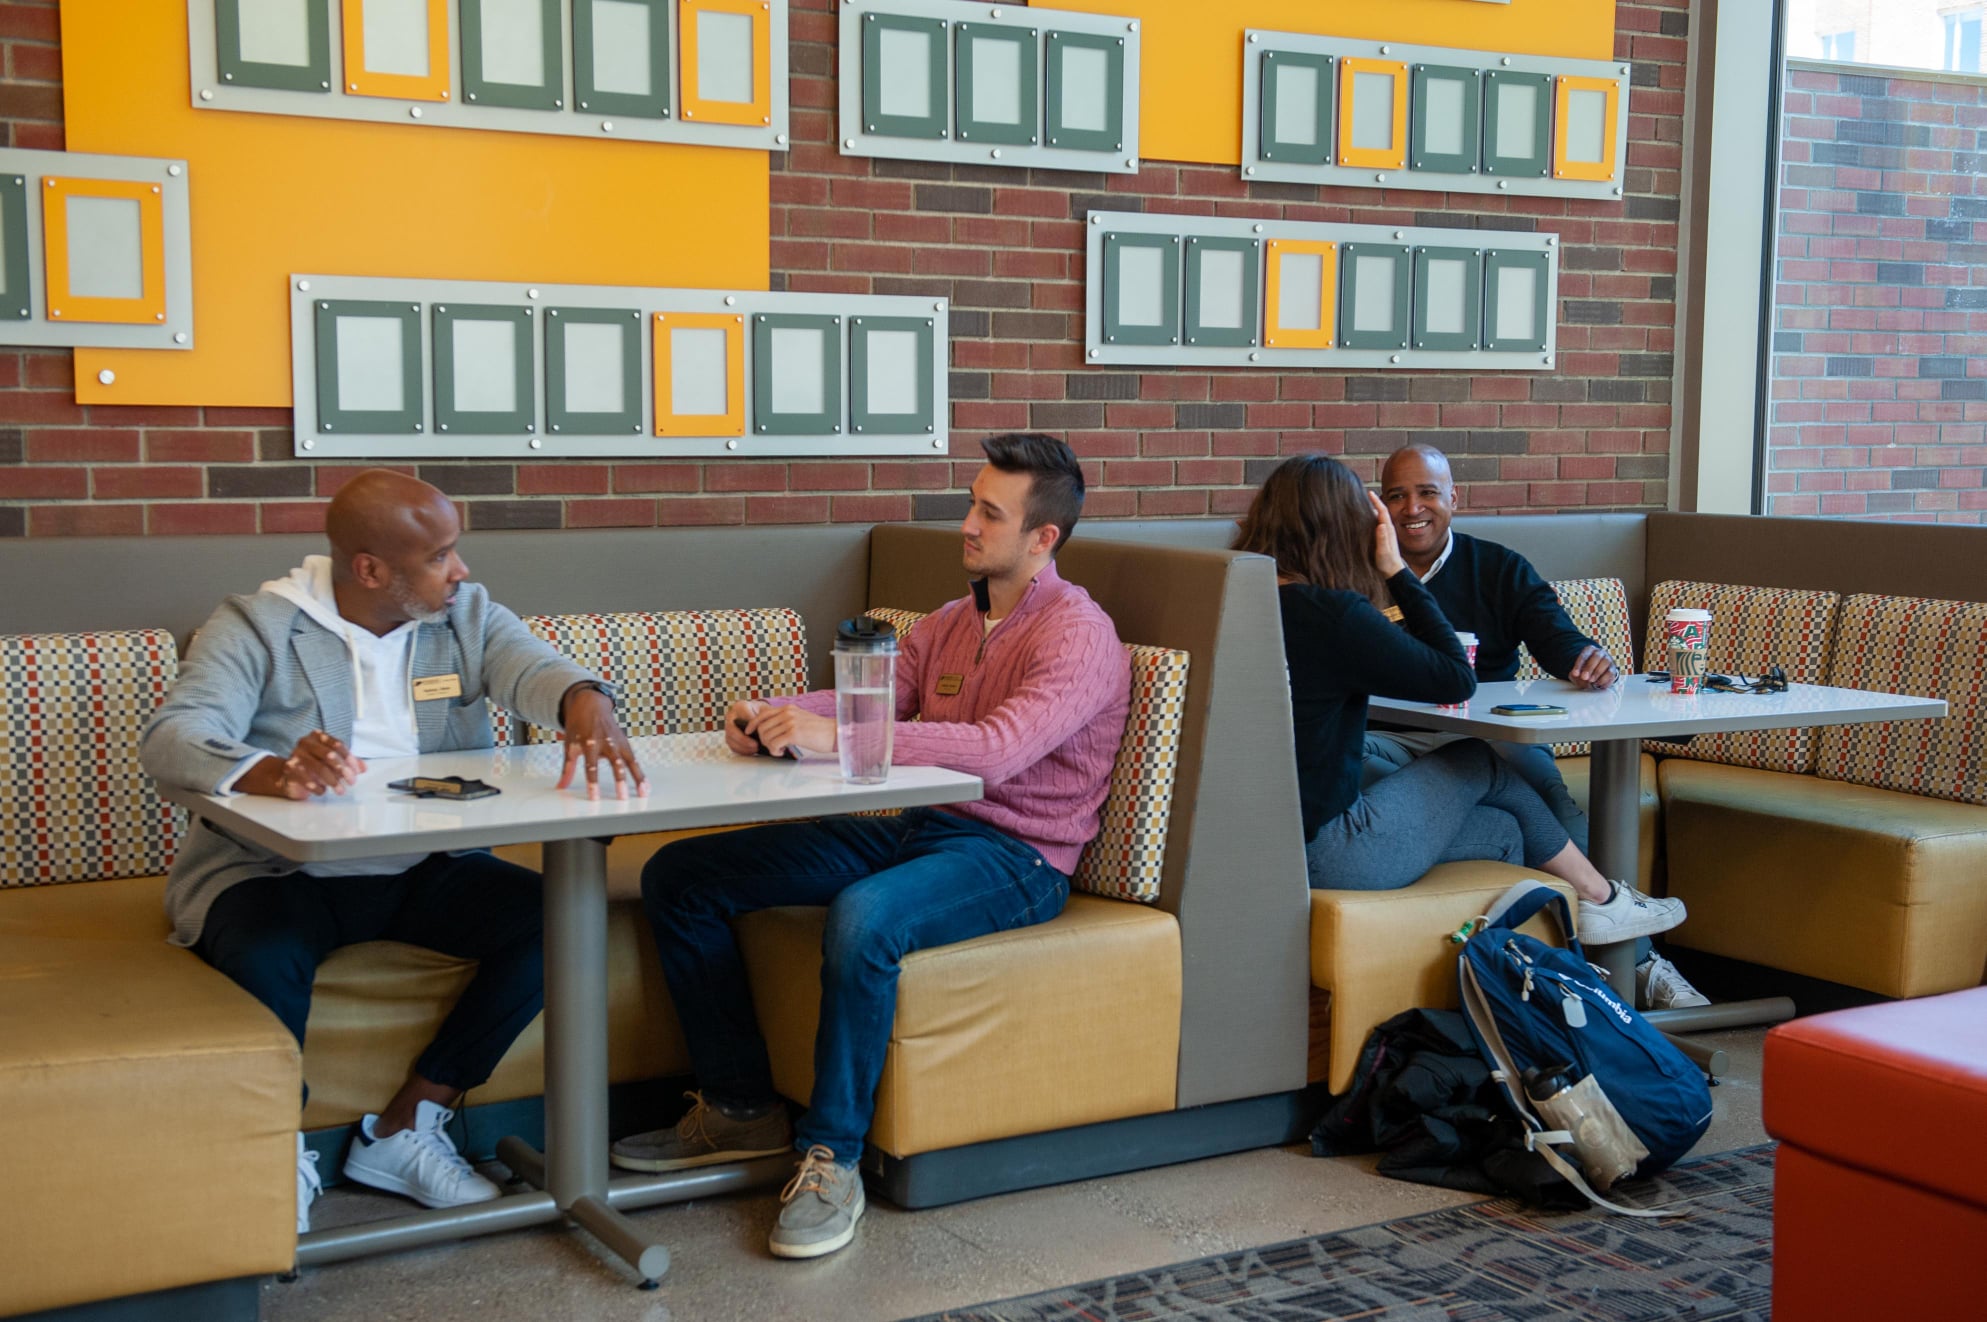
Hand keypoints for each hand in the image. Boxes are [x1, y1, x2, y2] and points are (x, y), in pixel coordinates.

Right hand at [242, 730, 365, 798]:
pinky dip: (317, 786)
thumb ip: (348, 763)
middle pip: (329, 754)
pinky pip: (305, 778)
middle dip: (343, 770)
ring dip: (333, 781)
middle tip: (352, 782)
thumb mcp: (332, 763)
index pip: (337, 744)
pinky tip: (322, 791)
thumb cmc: (313, 767)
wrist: (288, 776)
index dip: (349, 758)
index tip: (357, 771)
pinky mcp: (289, 768)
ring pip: (319, 768)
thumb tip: (363, 768)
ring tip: (340, 791)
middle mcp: (305, 743)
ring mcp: (295, 754)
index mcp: (318, 737)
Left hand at [555, 688, 648, 799]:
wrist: (591, 706)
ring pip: (630, 762)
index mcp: (590, 743)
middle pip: (615, 764)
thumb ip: (567, 768)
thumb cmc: (578, 726)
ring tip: (644, 793)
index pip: (591, 767)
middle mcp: (606, 743)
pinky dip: (640, 773)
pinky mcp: (625, 743)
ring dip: (638, 778)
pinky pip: (634, 760)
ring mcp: (618, 742)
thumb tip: (561, 786)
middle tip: (623, 797)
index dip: (593, 783)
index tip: (595, 797)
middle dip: (620, 781)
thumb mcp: (569, 745)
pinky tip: (645, 785)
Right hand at [724, 699, 768, 755]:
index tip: (759, 730)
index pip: (741, 713)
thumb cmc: (762, 713)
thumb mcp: (765, 711)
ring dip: (743, 746)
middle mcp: (731, 716)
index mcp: (740, 706)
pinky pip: (732, 746)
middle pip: (731, 729)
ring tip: (755, 749)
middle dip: (743, 739)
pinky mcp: (730, 737)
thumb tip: (762, 729)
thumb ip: (764, 718)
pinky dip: (742, 750)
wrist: (758, 715)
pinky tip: (752, 751)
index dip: (749, 723)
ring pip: (730, 739)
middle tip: (756, 744)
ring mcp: (728, 727)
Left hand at [749, 704, 837, 757]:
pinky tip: (782, 752)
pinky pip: (774, 743)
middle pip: (762, 727)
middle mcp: (787, 713)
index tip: (749, 732)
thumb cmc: (819, 731)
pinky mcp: (794, 733)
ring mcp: (790, 722)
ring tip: (779, 750)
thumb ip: (786, 720)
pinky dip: (775, 751)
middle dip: (763, 739)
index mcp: (788, 708)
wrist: (834, 734)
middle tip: (772, 746)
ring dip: (770, 747)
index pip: (763, 714)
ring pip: (767, 736)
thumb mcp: (800, 719)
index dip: (752, 724)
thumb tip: (770, 728)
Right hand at [1367, 492, 1406, 578]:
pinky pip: (1376, 523)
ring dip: (1372, 509)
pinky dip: (1371, 517)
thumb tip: (1381, 524)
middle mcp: (1387, 529)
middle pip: (1380, 511)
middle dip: (1373, 502)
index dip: (1376, 501)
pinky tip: (1365, 519)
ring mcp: (1385, 533)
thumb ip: (1382, 539)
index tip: (1369, 492)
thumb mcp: (1384, 551)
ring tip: (1362, 503)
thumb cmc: (1387, 562)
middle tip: (1364, 495)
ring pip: (1378, 517)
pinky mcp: (1381, 537)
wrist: (1393, 571)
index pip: (1382, 511)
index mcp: (1388, 530)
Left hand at [1568, 645, 1618, 689]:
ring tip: (1591, 681)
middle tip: (1584, 678)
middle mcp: (1600, 653)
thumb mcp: (1577, 672)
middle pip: (1596, 657)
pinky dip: (1604, 679)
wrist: (1596, 673)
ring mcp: (1608, 660)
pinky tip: (1598, 685)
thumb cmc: (1584, 671)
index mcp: (1589, 650)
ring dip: (1597, 673)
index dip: (1579, 665)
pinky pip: (1611, 673)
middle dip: (1589, 668)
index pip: (1584, 655)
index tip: (1575, 674)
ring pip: (1605, 663)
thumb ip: (1575, 674)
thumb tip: (1577, 676)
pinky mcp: (1613, 669)